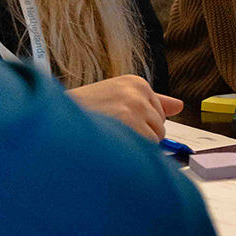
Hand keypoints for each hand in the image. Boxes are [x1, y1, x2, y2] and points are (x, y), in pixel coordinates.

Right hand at [68, 75, 183, 141]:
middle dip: (140, 135)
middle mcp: (137, 91)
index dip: (140, 125)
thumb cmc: (82, 113)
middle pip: (160, 126)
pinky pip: (148, 148)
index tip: (119, 123)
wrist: (55, 121)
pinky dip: (131, 152)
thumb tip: (180, 106)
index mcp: (135, 82)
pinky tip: (111, 143)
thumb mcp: (117, 98)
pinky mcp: (131, 123)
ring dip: (135, 144)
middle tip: (112, 130)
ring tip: (110, 136)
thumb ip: (151, 102)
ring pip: (155, 139)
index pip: (159, 113)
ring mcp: (135, 106)